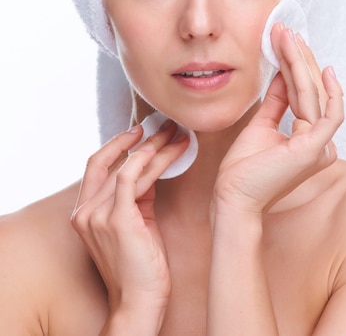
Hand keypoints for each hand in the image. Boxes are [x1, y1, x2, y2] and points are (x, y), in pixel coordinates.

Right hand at [71, 121, 188, 318]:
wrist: (138, 302)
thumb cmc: (140, 265)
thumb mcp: (134, 222)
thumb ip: (136, 195)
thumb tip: (150, 166)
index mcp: (85, 211)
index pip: (96, 164)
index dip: (117, 143)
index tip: (139, 131)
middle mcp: (86, 210)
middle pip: (111, 160)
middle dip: (141, 139)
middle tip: (165, 125)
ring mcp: (98, 215)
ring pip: (127, 166)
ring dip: (155, 146)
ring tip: (177, 135)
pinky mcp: (117, 219)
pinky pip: (129, 177)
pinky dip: (146, 160)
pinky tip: (165, 150)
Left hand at [213, 25, 343, 214]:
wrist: (232, 195)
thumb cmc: (245, 168)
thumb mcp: (262, 124)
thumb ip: (277, 101)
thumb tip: (282, 74)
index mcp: (310, 139)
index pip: (305, 94)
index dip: (295, 66)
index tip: (284, 42)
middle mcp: (321, 142)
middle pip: (312, 90)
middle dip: (298, 57)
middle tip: (286, 32)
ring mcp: (320, 146)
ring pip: (314, 94)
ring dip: (301, 63)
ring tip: (288, 38)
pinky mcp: (314, 147)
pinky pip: (329, 113)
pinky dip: (329, 90)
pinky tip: (321, 68)